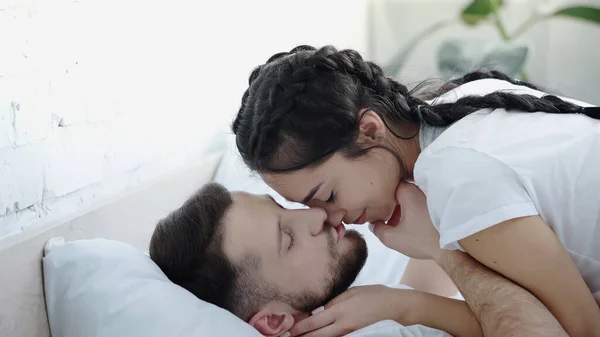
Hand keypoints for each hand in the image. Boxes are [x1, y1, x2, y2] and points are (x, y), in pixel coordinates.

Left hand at [289, 285, 414, 336]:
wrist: (394, 306)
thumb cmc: (373, 294)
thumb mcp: (350, 292)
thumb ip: (333, 301)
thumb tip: (318, 309)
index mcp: (339, 310)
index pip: (313, 322)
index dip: (299, 327)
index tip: (288, 329)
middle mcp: (342, 324)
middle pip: (317, 335)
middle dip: (302, 336)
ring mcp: (348, 331)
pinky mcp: (354, 334)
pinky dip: (324, 336)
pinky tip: (318, 334)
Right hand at [370, 182, 441, 259]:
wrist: (452, 248)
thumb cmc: (423, 240)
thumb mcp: (393, 239)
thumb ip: (377, 229)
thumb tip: (373, 224)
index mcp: (408, 192)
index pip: (387, 187)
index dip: (380, 198)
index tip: (377, 211)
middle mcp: (419, 189)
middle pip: (398, 193)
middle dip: (390, 206)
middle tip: (386, 220)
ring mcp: (429, 196)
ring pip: (408, 199)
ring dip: (401, 210)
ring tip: (397, 225)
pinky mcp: (437, 204)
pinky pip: (418, 204)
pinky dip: (412, 212)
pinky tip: (411, 226)